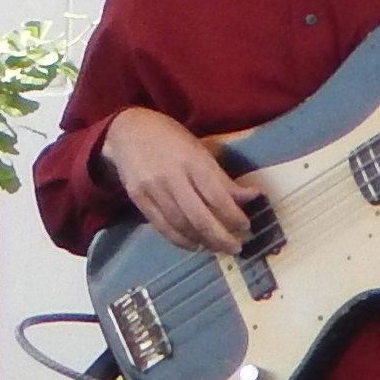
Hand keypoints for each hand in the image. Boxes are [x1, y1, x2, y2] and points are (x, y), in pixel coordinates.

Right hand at [99, 106, 258, 255]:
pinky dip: (180, 240)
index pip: (217, 197)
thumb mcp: (200, 150)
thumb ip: (222, 178)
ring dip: (203, 241)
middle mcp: (170, 176)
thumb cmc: (170, 138)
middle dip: (221, 238)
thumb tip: (253, 196)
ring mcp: (151, 189)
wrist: (127, 130)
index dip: (234, 216)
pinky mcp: (137, 198)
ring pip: (181, 225)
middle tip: (236, 248)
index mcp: (191, 160)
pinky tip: (194, 244)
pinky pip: (161, 226)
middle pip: (199, 217)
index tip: (246, 226)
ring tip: (217, 247)